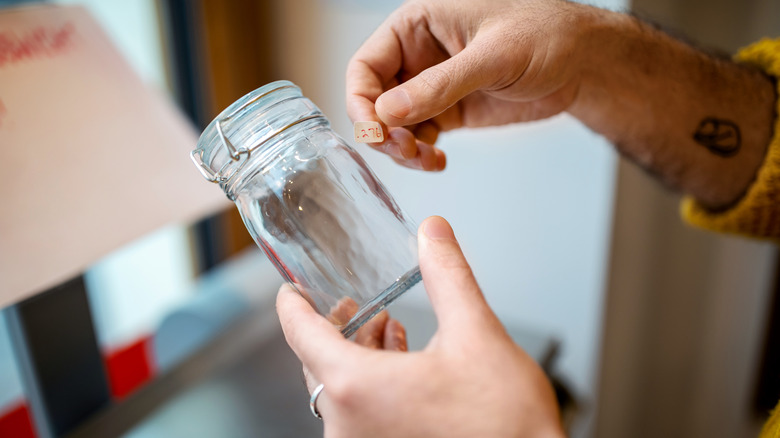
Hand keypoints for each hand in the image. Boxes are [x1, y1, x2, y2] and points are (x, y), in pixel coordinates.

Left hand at [276, 216, 564, 437]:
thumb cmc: (507, 424)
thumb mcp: (478, 334)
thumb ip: (448, 276)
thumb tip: (433, 234)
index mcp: (359, 389)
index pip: (301, 336)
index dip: (294, 306)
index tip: (291, 292)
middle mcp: (349, 427)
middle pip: (319, 364)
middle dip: (336, 329)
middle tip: (351, 307)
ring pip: (340, 393)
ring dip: (358, 357)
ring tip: (385, 330)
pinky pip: (358, 416)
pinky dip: (371, 386)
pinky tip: (401, 365)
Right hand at [346, 0, 590, 170]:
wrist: (581, 62)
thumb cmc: (544, 35)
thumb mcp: (492, 56)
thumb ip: (440, 84)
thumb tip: (388, 111)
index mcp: (416, 26)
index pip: (365, 66)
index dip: (361, 101)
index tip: (375, 131)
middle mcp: (416, 57)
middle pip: (373, 101)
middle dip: (382, 132)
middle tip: (405, 150)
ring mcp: (431, 88)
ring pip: (393, 127)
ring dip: (401, 150)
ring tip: (426, 160)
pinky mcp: (448, 112)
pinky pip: (418, 139)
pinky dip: (420, 156)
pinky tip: (437, 162)